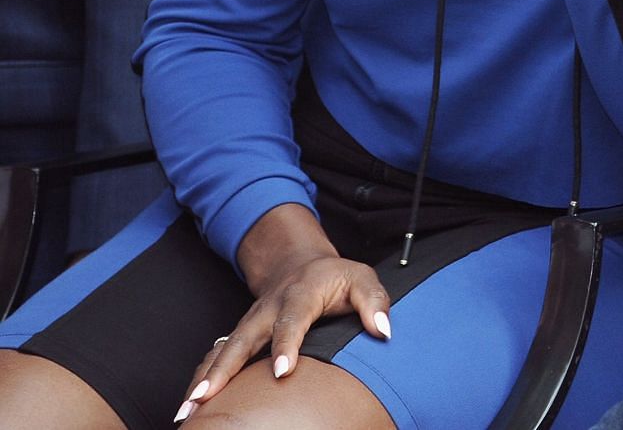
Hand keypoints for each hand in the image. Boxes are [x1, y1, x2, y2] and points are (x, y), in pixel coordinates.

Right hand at [174, 251, 389, 419]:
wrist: (298, 263)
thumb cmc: (334, 278)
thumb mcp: (361, 278)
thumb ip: (375, 301)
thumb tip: (384, 330)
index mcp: (300, 294)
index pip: (293, 321)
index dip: (285, 345)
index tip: (282, 372)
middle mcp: (268, 310)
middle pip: (243, 340)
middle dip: (223, 370)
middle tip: (206, 398)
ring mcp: (249, 323)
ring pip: (222, 351)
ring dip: (203, 380)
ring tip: (186, 410)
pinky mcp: (239, 335)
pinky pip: (215, 357)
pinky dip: (200, 379)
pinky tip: (189, 406)